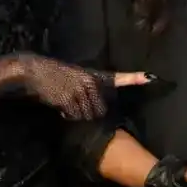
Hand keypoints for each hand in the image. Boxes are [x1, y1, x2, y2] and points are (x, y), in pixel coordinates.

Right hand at [20, 54, 151, 120]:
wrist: (35, 70)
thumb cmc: (58, 74)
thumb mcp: (78, 76)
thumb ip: (91, 88)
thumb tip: (99, 109)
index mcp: (94, 76)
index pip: (119, 78)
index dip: (135, 78)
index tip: (151, 77)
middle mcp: (90, 83)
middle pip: (100, 110)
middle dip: (91, 113)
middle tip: (76, 106)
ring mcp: (79, 91)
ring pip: (87, 115)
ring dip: (78, 115)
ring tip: (68, 105)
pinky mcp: (68, 99)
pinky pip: (73, 115)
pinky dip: (67, 115)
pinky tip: (61, 108)